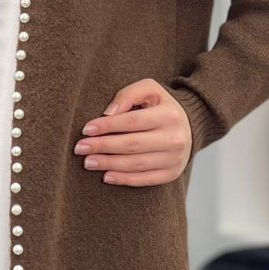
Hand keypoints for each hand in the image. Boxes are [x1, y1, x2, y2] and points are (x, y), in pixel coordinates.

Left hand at [72, 78, 191, 186]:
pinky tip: (106, 176)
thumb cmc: (160, 106)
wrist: (188, 124)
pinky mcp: (172, 173)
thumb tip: (108, 113)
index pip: (131, 121)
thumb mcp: (149, 90)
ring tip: (88, 162)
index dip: (107, 126)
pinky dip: (124, 179)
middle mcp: (175, 138)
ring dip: (108, 164)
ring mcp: (175, 159)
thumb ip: (128, 95)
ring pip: (136, 164)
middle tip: (80, 148)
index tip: (86, 129)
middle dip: (102, 146)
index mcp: (169, 115)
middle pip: (132, 145)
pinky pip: (145, 179)